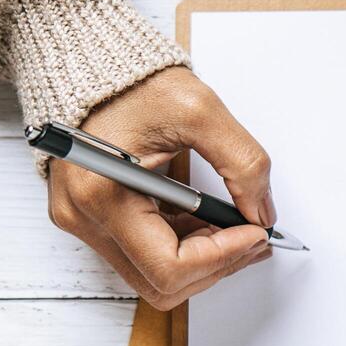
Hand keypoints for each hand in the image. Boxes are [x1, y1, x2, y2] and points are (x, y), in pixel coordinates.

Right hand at [46, 66, 273, 309]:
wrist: (88, 61)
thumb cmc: (130, 80)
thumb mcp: (199, 110)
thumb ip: (242, 163)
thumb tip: (262, 213)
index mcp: (101, 194)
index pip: (171, 267)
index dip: (223, 258)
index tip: (256, 233)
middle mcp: (83, 217)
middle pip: (162, 284)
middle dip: (217, 266)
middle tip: (255, 238)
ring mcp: (84, 222)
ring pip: (154, 276)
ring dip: (203, 260)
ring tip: (236, 228)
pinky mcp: (93, 219)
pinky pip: (144, 255)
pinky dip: (184, 246)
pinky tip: (208, 222)